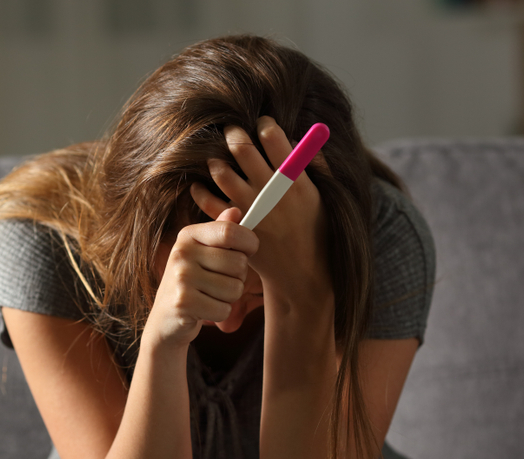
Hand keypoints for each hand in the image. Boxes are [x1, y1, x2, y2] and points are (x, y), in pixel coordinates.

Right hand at [144, 207, 259, 349]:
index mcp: (188, 236)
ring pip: (235, 289)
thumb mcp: (201, 253)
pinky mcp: (184, 303)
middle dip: (238, 277)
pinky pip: (224, 309)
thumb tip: (236, 210)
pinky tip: (204, 310)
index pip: (230, 231)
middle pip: (239, 263)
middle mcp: (182, 253)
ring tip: (210, 296)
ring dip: (229, 298)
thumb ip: (220, 232)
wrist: (165, 320)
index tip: (250, 250)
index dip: (249, 242)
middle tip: (219, 282)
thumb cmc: (191, 283)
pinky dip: (220, 313)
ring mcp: (181, 278)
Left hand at [190, 116, 330, 302]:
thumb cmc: (317, 231)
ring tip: (216, 157)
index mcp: (294, 179)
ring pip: (221, 172)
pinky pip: (208, 202)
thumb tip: (303, 138)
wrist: (303, 271)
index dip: (264, 124)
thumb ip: (315, 167)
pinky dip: (200, 190)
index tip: (261, 123)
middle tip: (230, 131)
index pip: (273, 137)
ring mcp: (250, 208)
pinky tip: (200, 184)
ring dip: (215, 159)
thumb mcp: (323, 197)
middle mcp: (269, 191)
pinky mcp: (235, 225)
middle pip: (242, 148)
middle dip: (233, 133)